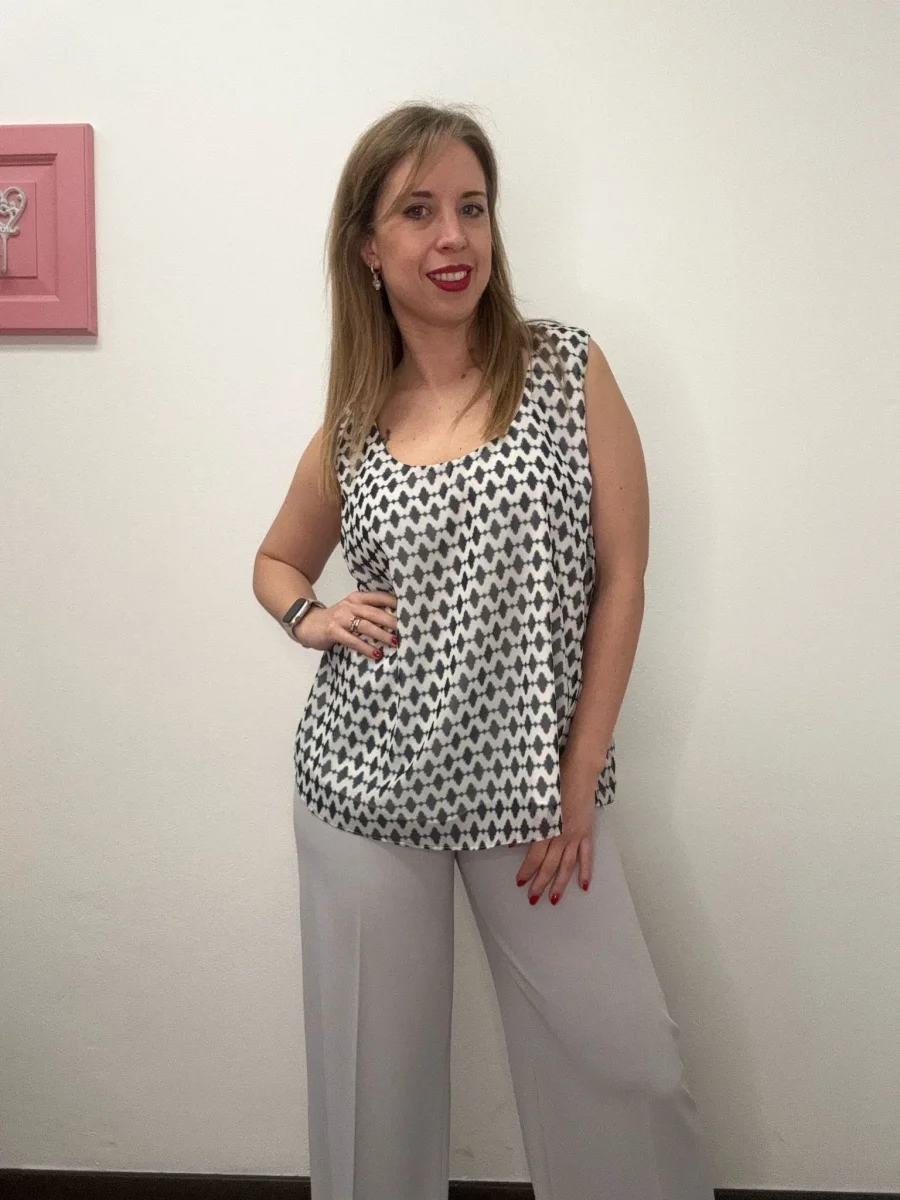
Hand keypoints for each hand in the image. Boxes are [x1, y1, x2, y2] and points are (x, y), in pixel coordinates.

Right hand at [293, 589, 397, 659]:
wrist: (307, 623)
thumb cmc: (335, 620)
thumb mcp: (351, 612)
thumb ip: (368, 614)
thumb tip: (395, 623)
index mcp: (357, 598)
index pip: (379, 598)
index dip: (395, 604)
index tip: (410, 611)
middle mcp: (350, 605)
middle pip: (375, 612)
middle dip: (392, 622)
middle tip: (407, 630)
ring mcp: (341, 617)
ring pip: (365, 626)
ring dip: (381, 635)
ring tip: (394, 642)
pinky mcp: (333, 630)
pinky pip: (352, 640)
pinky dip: (365, 647)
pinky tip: (375, 654)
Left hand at [514, 755, 597, 904]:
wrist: (579, 772)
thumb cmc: (555, 782)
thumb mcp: (537, 801)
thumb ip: (528, 823)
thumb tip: (512, 842)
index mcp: (548, 827)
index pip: (535, 855)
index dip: (527, 870)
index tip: (520, 882)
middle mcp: (562, 835)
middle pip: (550, 864)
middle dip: (541, 883)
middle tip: (533, 899)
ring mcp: (577, 836)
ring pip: (567, 865)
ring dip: (560, 883)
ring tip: (554, 899)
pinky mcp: (587, 833)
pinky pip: (586, 856)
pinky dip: (585, 871)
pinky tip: (582, 886)